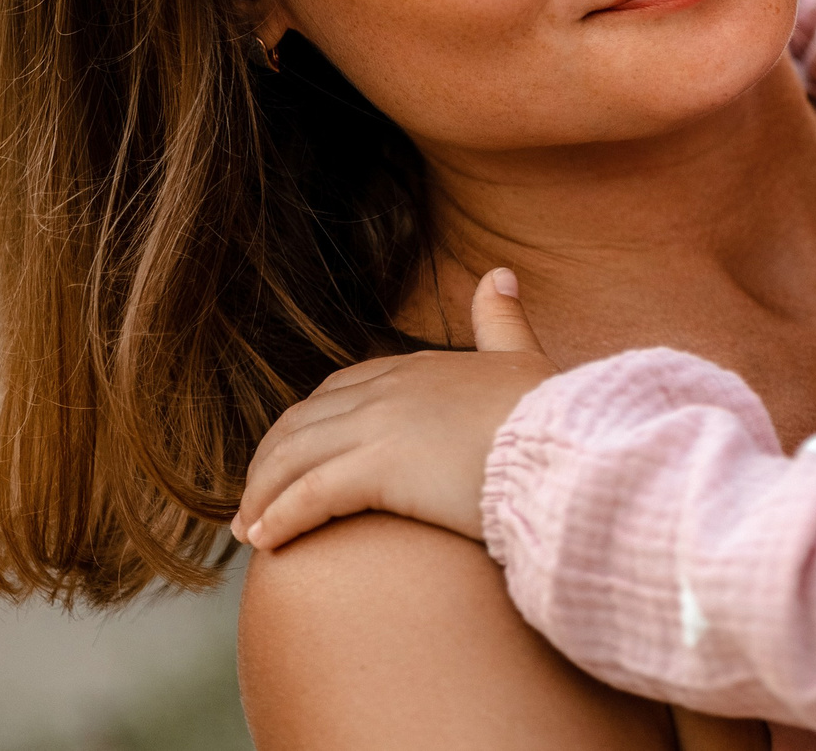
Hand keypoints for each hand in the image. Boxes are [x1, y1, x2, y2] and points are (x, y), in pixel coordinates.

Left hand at [233, 268, 558, 550]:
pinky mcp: (377, 468)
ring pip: (294, 457)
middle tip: (256, 499)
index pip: (340, 390)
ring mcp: (379, 425)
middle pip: (303, 421)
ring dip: (264, 493)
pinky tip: (267, 542)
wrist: (565, 451)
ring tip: (251, 529)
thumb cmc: (553, 419)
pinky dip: (280, 517)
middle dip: (271, 461)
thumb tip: (498, 273)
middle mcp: (389, 389)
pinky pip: (309, 494)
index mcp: (419, 367)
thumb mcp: (524, 358)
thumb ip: (503, 320)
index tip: (293, 456)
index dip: (310, 423)